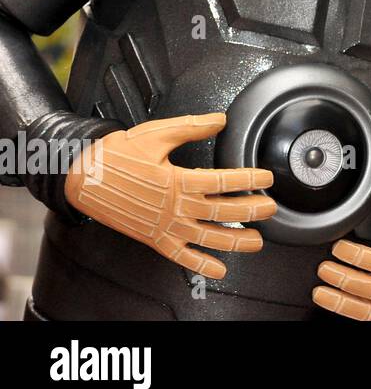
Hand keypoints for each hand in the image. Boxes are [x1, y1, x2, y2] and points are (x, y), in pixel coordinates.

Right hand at [64, 112, 275, 279]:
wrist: (82, 178)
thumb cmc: (116, 155)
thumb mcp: (156, 134)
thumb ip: (191, 127)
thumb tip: (219, 119)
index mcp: (179, 180)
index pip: (225, 181)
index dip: (250, 180)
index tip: (266, 178)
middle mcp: (176, 206)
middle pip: (224, 211)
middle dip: (252, 210)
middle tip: (271, 208)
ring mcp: (166, 226)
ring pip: (209, 237)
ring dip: (236, 241)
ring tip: (257, 240)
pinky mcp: (154, 239)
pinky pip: (182, 257)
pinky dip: (201, 265)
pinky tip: (219, 268)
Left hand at [312, 198, 370, 320]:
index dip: (360, 257)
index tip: (340, 247)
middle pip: (370, 289)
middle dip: (344, 278)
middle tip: (324, 267)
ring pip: (365, 311)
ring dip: (339, 303)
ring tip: (320, 292)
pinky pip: (367, 320)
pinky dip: (347, 313)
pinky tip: (332, 303)